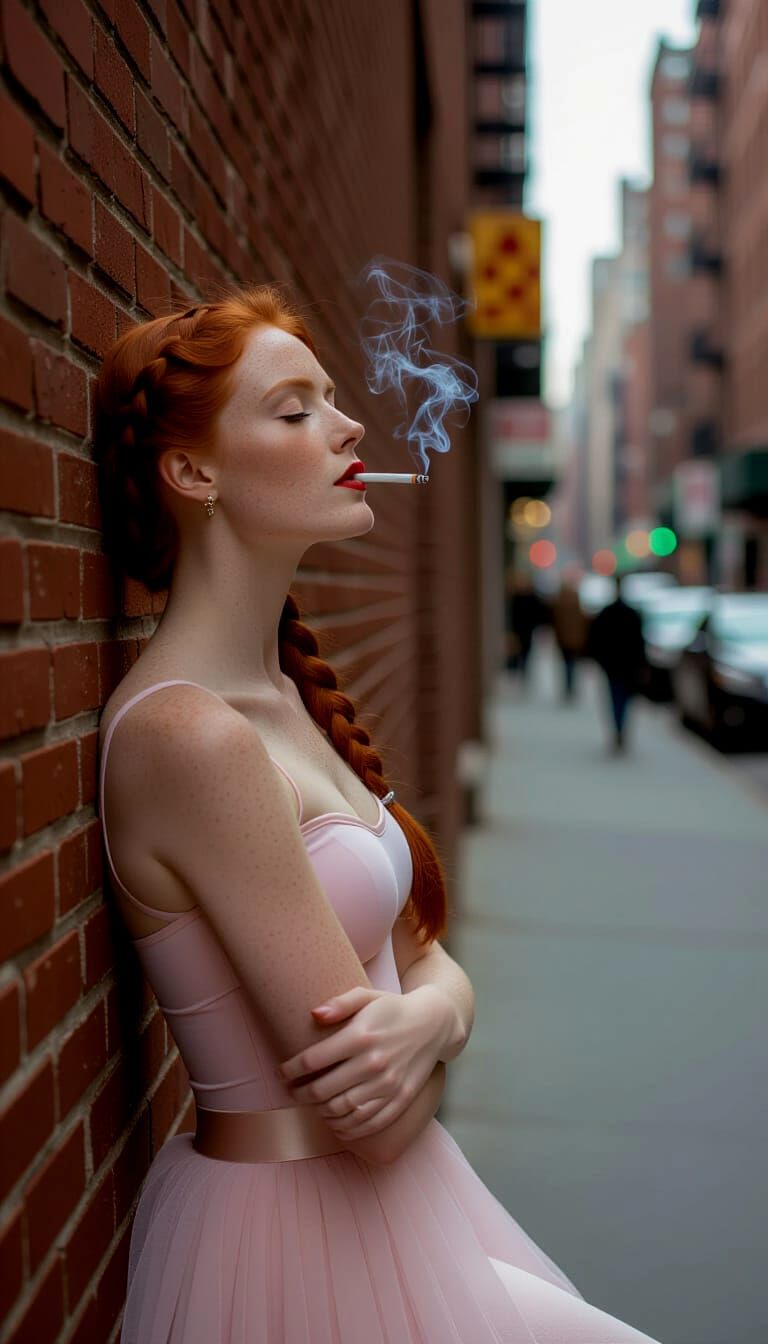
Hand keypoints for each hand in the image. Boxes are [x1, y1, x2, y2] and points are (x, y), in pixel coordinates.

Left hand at [276, 986, 450, 1139]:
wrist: (433, 1025)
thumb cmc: (392, 1009)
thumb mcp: (367, 996)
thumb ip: (339, 1003)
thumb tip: (313, 1015)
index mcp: (360, 1036)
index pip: (313, 1060)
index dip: (291, 1069)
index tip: (282, 1072)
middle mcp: (373, 1062)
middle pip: (323, 1090)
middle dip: (301, 1094)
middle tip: (293, 1092)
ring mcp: (388, 1084)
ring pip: (342, 1110)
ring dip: (320, 1112)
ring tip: (312, 1106)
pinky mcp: (400, 1099)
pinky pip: (367, 1123)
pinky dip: (346, 1129)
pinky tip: (335, 1123)